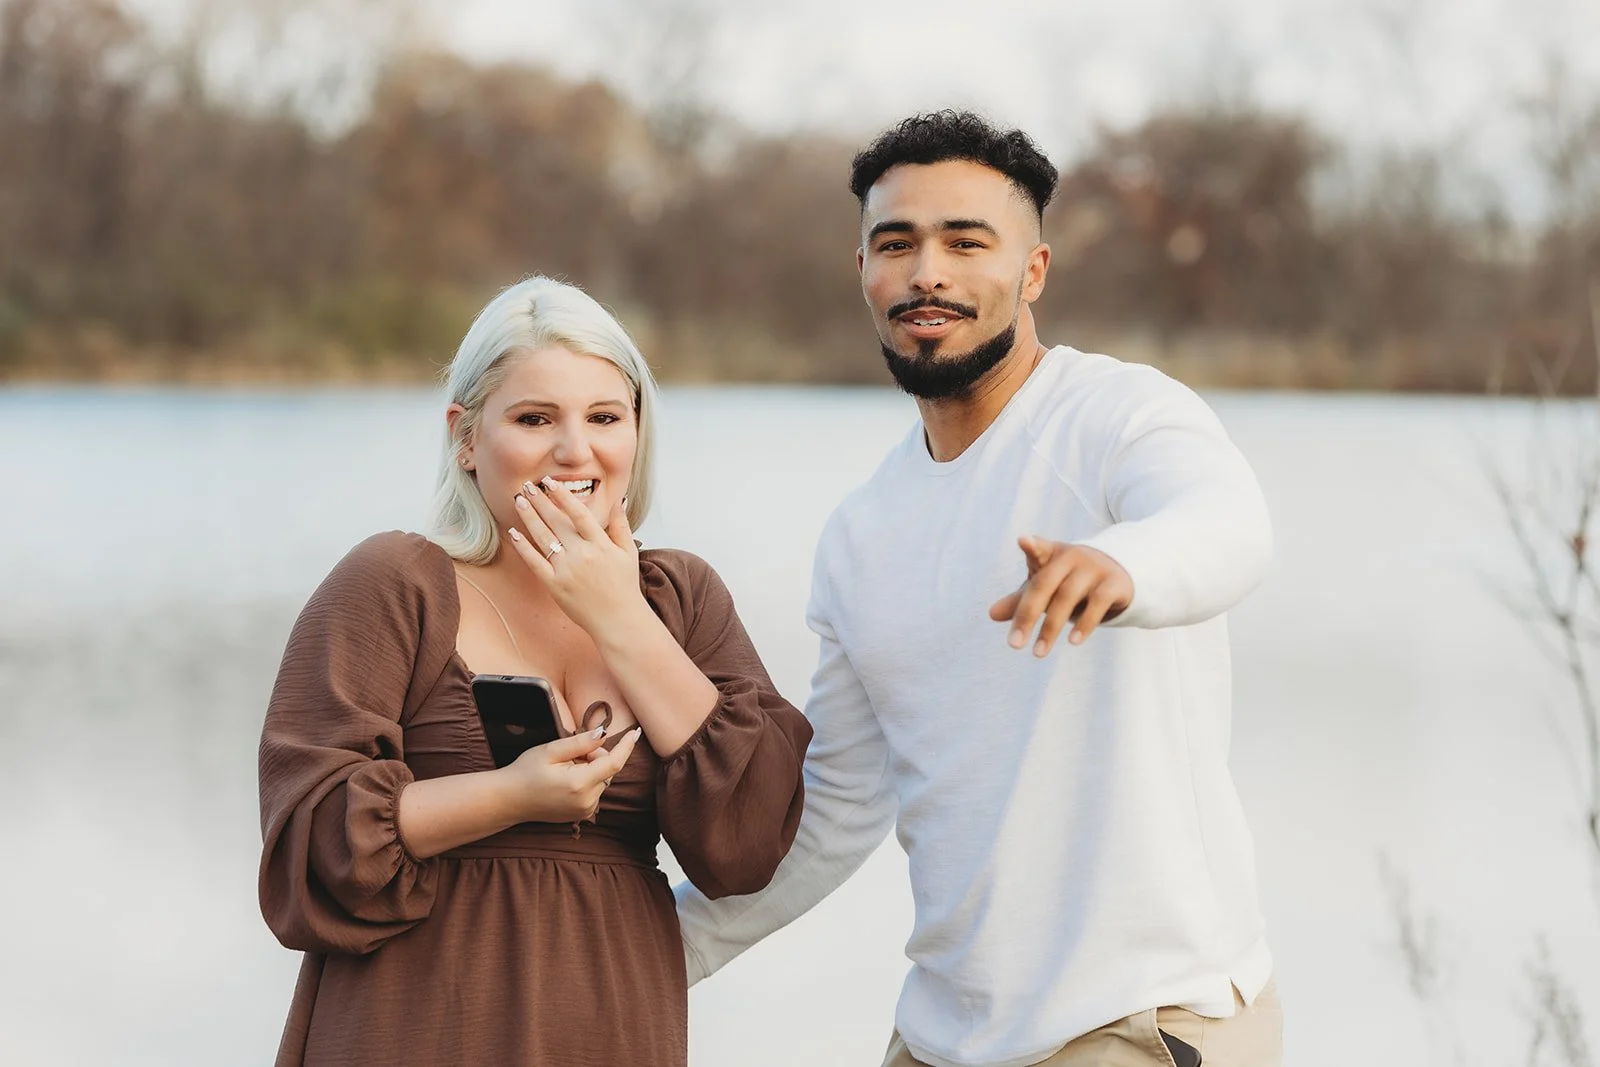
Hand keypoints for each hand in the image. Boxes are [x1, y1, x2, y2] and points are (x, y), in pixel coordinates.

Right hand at [500, 726, 642, 823]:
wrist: (509, 800)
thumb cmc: (525, 772)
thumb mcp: (550, 750)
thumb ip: (580, 743)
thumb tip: (604, 734)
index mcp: (579, 784)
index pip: (613, 763)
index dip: (625, 746)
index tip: (636, 732)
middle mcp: (586, 801)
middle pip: (607, 768)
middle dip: (594, 756)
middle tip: (568, 755)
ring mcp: (585, 811)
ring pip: (602, 779)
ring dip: (589, 769)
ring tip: (562, 770)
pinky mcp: (582, 814)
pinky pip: (595, 790)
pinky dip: (586, 780)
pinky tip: (564, 781)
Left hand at [507, 479, 644, 635]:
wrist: (618, 620)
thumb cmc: (624, 586)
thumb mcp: (628, 552)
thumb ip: (620, 525)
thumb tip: (619, 500)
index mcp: (601, 545)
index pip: (578, 513)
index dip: (562, 496)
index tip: (550, 482)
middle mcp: (582, 555)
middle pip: (556, 522)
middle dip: (540, 501)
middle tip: (528, 485)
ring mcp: (567, 570)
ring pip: (543, 538)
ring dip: (529, 517)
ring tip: (519, 500)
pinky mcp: (554, 585)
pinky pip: (535, 563)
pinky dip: (523, 547)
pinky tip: (514, 533)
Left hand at [988, 536, 1132, 655]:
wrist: (1117, 576)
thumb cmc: (1070, 581)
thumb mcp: (1046, 588)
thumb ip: (1020, 600)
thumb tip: (991, 614)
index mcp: (1051, 554)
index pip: (1039, 549)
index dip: (1032, 546)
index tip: (1023, 541)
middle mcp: (1071, 557)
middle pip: (1044, 584)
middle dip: (1027, 615)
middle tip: (1014, 644)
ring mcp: (1093, 568)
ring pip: (1068, 597)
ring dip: (1051, 627)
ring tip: (1038, 653)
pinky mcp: (1113, 583)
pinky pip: (1097, 604)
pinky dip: (1085, 623)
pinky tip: (1073, 642)